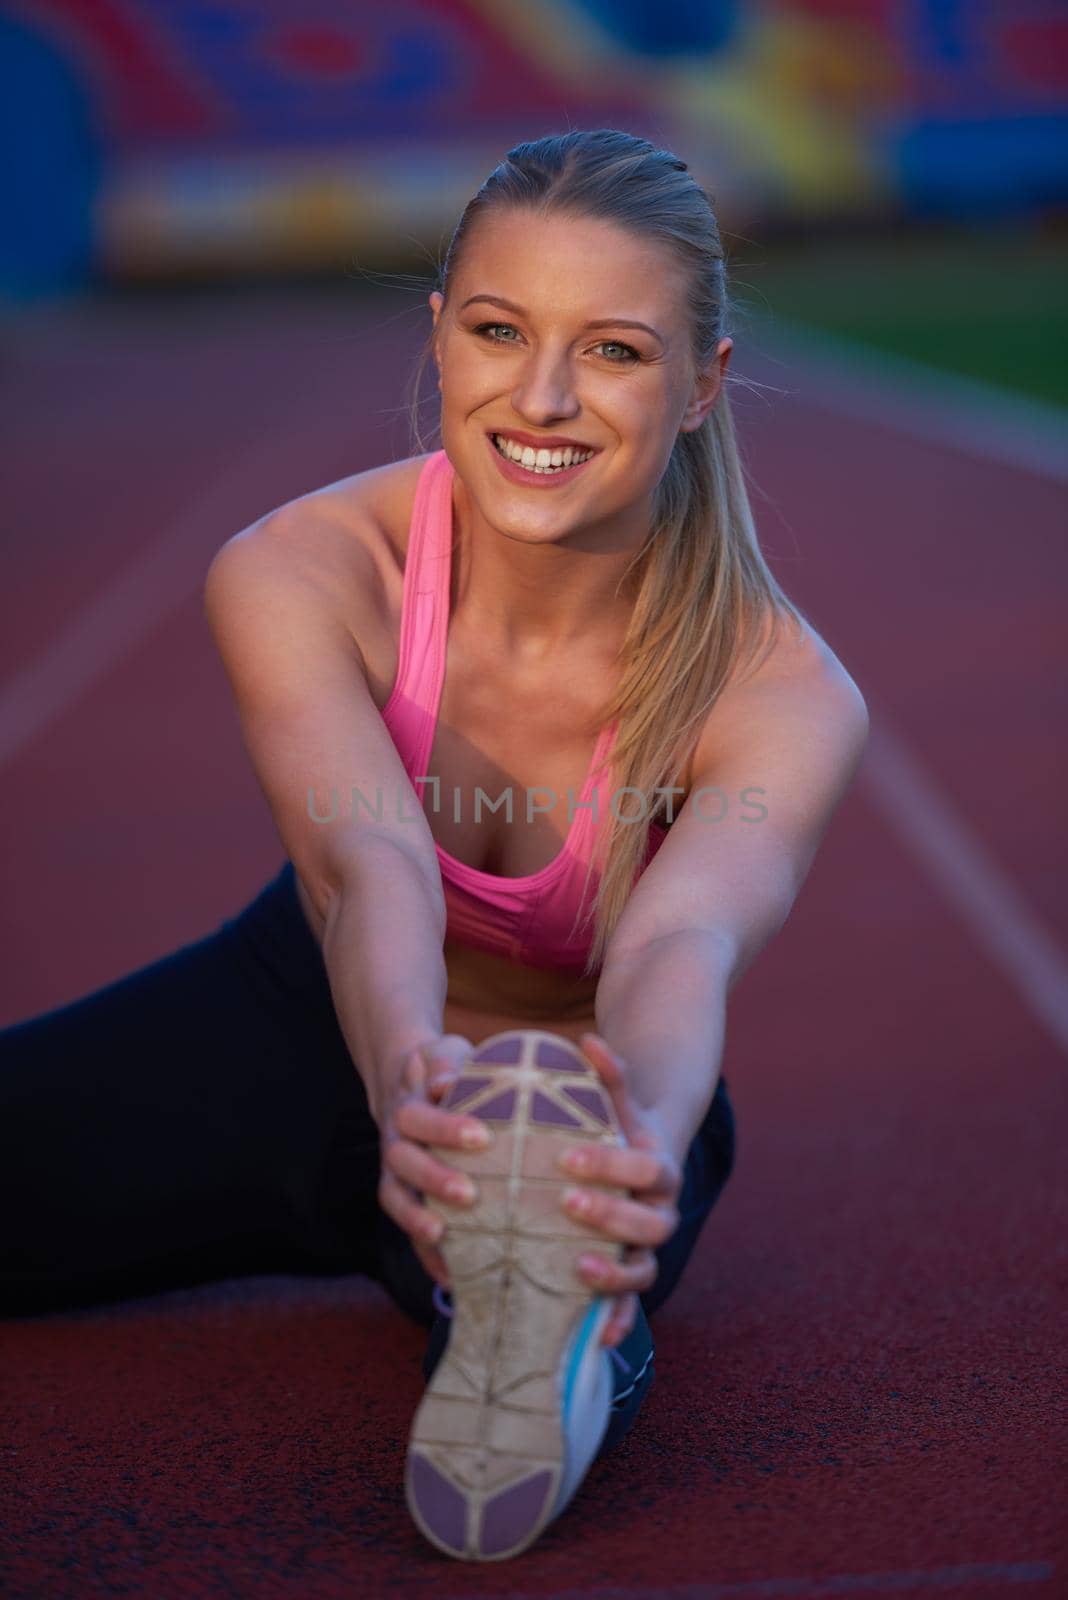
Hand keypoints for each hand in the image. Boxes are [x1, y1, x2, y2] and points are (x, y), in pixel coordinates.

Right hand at [375, 1034, 489, 1286]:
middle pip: (403, 1162)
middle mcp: (395, 1141)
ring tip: (445, 1239)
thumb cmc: (446, 1069)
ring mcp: (395, 1173)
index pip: (418, 1116)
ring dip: (417, 1220)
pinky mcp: (404, 1199)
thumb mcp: (446, 1052)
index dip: (445, 1127)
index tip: (481, 1136)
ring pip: (395, 1199)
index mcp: (408, 1105)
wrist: (409, 1083)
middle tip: (471, 1194)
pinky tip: (453, 1280)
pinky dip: (426, 1257)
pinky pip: (407, 1231)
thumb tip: (445, 1082)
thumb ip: (447, 1062)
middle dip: (434, 1179)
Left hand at [559, 1033, 682, 1348]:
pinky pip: (629, 1309)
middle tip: (566, 1204)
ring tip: (575, 1268)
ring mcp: (646, 1250)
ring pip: (646, 1270)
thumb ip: (606, 1075)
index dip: (614, 1166)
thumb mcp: (609, 1104)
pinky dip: (616, 1325)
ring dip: (615, 1275)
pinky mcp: (627, 1279)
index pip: (649, 1169)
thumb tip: (588, 1039)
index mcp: (660, 1168)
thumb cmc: (611, 1130)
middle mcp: (661, 1213)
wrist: (629, 1167)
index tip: (570, 1158)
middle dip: (611, 1217)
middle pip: (653, 1224)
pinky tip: (592, 1340)